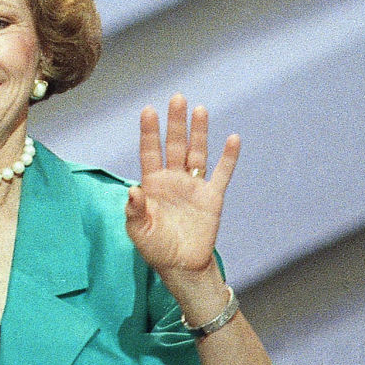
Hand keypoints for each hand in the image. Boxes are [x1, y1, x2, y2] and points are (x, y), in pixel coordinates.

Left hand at [124, 93, 238, 278]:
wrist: (182, 266)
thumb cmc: (155, 247)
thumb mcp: (139, 231)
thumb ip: (135, 211)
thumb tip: (132, 190)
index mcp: (152, 184)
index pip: (150, 151)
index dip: (149, 132)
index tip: (148, 110)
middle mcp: (173, 179)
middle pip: (174, 145)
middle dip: (176, 122)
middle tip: (177, 98)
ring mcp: (193, 186)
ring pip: (197, 153)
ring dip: (198, 132)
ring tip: (200, 109)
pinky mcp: (212, 197)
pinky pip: (222, 174)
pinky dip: (228, 157)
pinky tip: (232, 139)